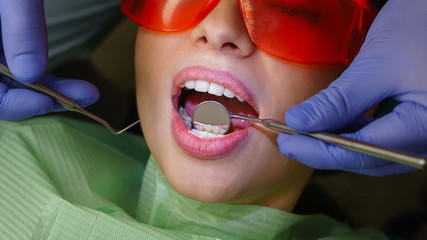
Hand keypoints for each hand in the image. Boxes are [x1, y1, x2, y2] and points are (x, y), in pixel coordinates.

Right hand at [0, 0, 98, 119]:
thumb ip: (19, 25)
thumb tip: (30, 73)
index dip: (18, 104)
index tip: (57, 100)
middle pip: (1, 92)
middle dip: (43, 98)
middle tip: (84, 97)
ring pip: (13, 83)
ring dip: (49, 91)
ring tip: (86, 92)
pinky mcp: (3, 41)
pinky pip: (17, 68)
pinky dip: (43, 78)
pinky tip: (70, 84)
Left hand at [277, 0, 426, 175]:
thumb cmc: (422, 26)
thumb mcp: (377, 65)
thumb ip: (338, 101)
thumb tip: (299, 122)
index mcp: (424, 126)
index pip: (361, 153)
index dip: (318, 152)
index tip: (287, 143)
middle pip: (368, 158)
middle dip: (325, 152)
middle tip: (290, 141)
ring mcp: (424, 131)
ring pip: (374, 151)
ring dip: (338, 144)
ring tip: (306, 132)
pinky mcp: (418, 120)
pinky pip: (383, 137)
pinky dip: (355, 133)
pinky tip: (332, 124)